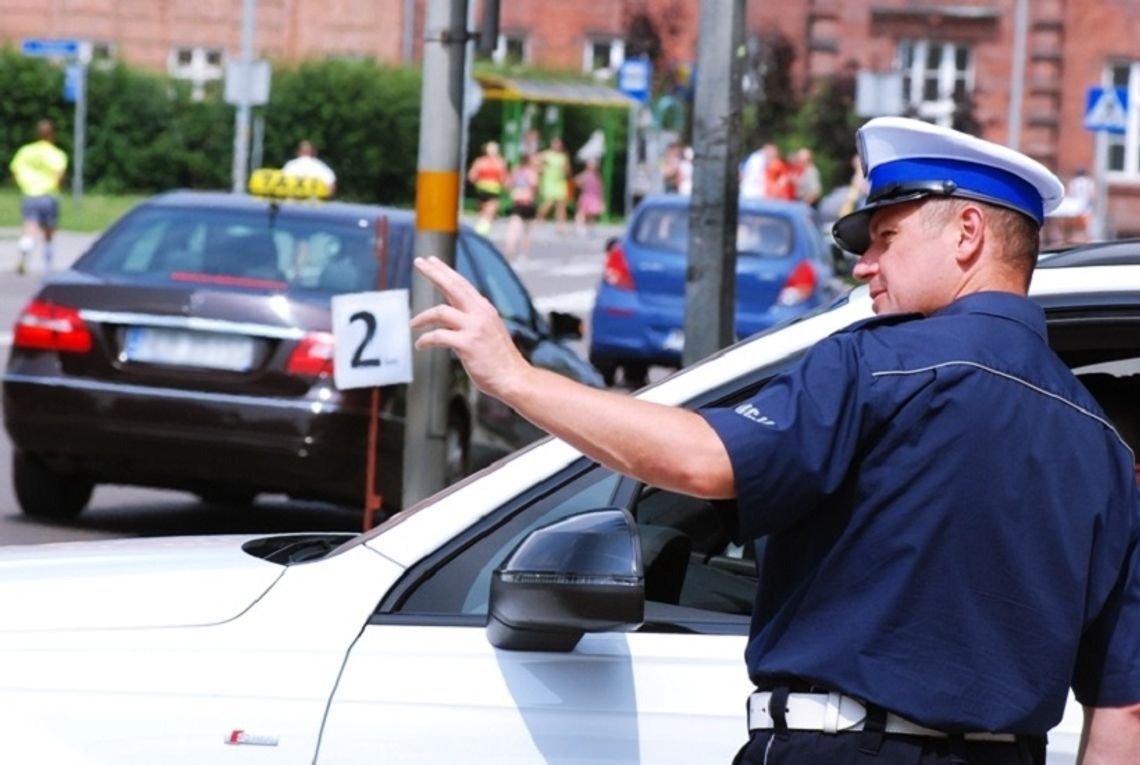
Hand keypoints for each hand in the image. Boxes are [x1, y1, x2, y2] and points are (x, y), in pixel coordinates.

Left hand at [410, 256, 529, 398]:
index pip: (462, 284)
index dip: (445, 271)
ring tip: (412, 324)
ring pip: (441, 311)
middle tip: (418, 262)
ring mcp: (474, 327)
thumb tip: (450, 316)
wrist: (514, 378)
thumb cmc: (500, 360)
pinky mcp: (467, 344)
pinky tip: (420, 345)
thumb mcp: (489, 331)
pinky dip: (425, 340)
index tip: (431, 261)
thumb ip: (471, 320)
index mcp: (485, 309)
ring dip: (422, 317)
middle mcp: (480, 313)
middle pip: (453, 286)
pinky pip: (438, 336)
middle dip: (434, 272)